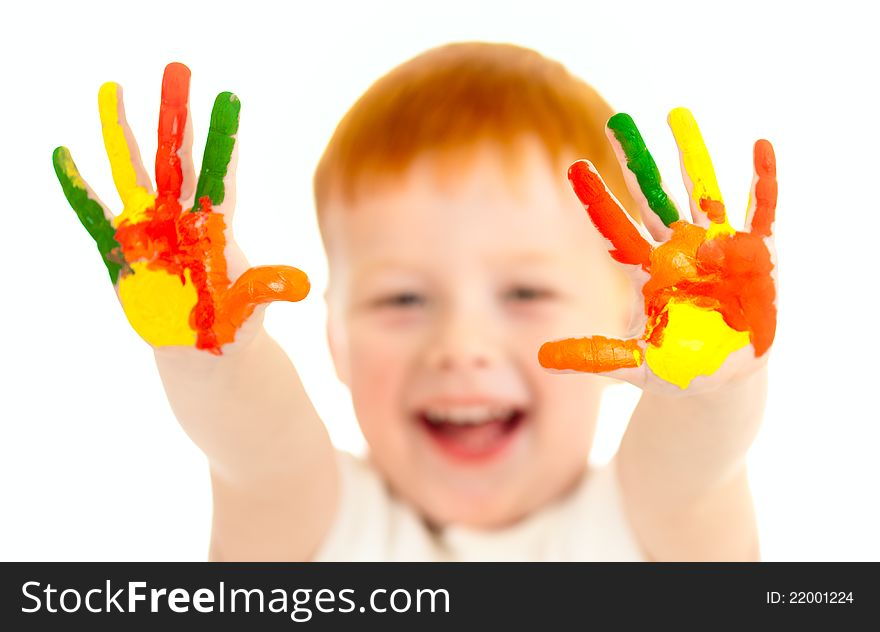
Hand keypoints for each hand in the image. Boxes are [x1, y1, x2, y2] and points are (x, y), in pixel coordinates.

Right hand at [53, 62, 308, 353]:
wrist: (198, 349)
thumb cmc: (231, 325)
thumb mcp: (250, 308)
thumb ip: (265, 290)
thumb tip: (302, 287)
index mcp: (215, 226)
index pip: (220, 173)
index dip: (223, 138)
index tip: (229, 97)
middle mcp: (180, 217)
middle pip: (176, 158)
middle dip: (174, 116)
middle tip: (175, 71)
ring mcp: (148, 229)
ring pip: (133, 172)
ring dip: (120, 133)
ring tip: (111, 89)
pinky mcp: (120, 250)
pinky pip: (93, 213)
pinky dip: (79, 186)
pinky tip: (64, 154)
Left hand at [539, 108, 776, 391]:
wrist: (728, 375)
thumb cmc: (680, 366)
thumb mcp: (637, 363)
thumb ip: (597, 356)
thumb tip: (544, 357)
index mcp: (649, 271)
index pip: (616, 228)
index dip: (597, 199)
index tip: (573, 166)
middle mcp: (679, 249)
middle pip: (653, 196)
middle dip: (636, 159)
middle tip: (617, 121)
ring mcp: (717, 246)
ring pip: (701, 191)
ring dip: (691, 154)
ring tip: (676, 113)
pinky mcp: (756, 254)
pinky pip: (760, 211)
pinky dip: (762, 181)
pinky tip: (760, 146)